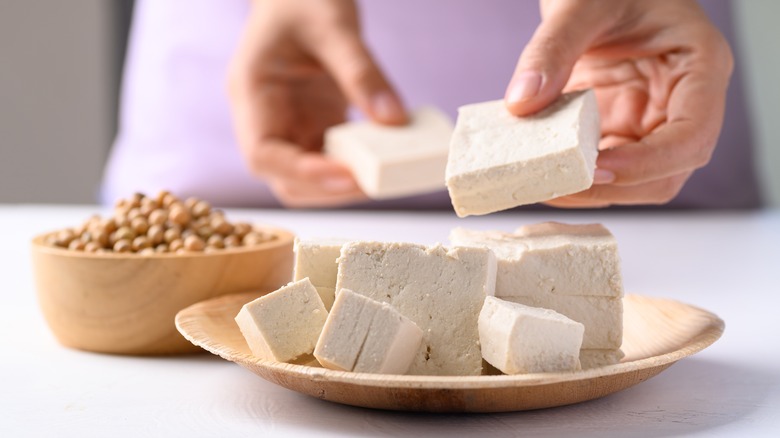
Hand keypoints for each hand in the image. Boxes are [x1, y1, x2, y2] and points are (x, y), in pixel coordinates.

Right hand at [227, 0, 405, 206]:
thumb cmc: (305, 0)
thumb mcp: (334, 26)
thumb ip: (361, 73)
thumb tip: (394, 120)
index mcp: (252, 92)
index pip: (262, 154)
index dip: (301, 174)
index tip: (346, 176)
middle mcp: (264, 118)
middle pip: (284, 179)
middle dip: (327, 188)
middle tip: (374, 182)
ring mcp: (289, 126)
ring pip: (307, 179)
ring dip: (343, 184)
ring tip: (384, 174)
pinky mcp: (313, 127)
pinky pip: (331, 161)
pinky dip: (356, 167)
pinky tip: (385, 159)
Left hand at [505, 0, 732, 206]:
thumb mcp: (582, 4)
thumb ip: (552, 48)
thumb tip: (522, 102)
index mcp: (699, 68)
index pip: (692, 137)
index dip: (648, 163)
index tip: (597, 168)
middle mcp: (681, 105)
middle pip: (665, 174)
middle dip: (611, 187)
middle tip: (554, 185)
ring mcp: (650, 122)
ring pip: (632, 182)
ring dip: (587, 191)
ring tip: (537, 183)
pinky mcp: (618, 130)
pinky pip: (601, 169)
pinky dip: (571, 177)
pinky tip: (536, 171)